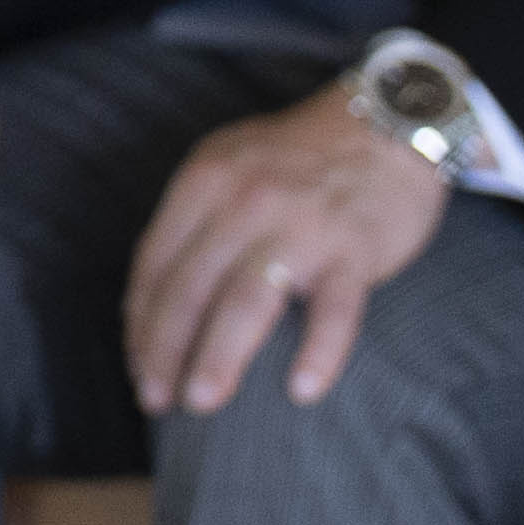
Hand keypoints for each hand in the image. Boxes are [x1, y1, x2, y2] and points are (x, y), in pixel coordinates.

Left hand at [123, 83, 455, 414]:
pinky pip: (333, 311)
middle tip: (156, 399)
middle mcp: (245, 201)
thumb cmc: (299, 156)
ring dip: (219, 356)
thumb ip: (192, 220)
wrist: (387, 123)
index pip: (156, 260)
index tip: (136, 364)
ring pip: (247, 301)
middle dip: (165, 348)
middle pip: (191, 286)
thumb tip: (151, 297)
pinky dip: (317, 352)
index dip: (140, 319)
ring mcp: (301, 226)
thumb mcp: (229, 164)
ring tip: (202, 401)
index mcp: (205, 180)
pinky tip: (301, 391)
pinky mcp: (355, 250)